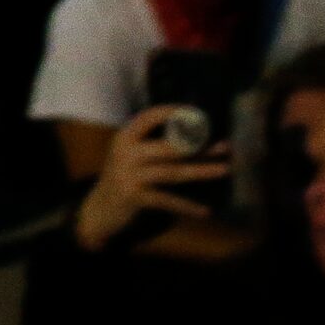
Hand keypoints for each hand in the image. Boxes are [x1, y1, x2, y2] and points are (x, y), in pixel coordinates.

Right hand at [73, 106, 230, 251]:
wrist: (99, 209)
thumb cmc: (123, 177)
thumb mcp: (129, 155)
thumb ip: (152, 144)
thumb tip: (194, 135)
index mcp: (124, 137)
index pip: (149, 117)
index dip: (173, 113)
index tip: (198, 113)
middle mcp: (125, 152)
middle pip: (168, 147)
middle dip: (200, 146)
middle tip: (225, 146)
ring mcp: (129, 175)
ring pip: (173, 172)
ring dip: (202, 171)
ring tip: (225, 169)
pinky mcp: (134, 197)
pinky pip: (167, 200)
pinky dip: (187, 206)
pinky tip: (205, 210)